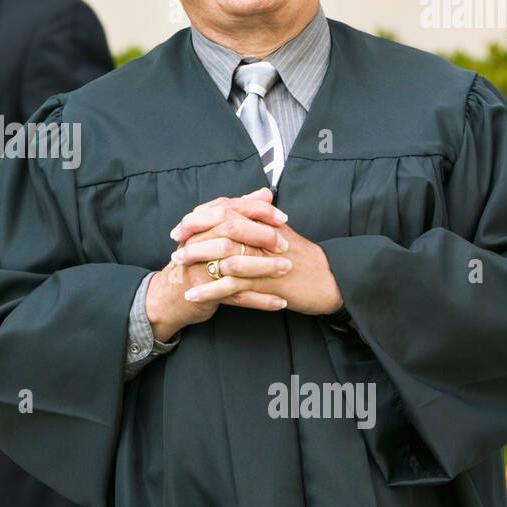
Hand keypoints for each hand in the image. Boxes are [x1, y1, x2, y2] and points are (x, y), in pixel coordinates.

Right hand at [146, 188, 291, 341]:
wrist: (173, 295)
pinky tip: (279, 301)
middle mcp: (198, 240)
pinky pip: (237, 296)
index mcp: (202, 222)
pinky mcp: (205, 291)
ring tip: (286, 269)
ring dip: (264, 267)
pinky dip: (260, 300)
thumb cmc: (200, 260)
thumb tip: (265, 193)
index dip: (259, 210)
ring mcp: (200, 266)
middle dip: (262, 236)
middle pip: (233, 231)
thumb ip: (241, 210)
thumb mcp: (216, 231)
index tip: (282, 218)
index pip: (232, 207)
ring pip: (235, 263)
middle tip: (284, 245)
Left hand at [173, 193, 343, 315]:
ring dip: (197, 262)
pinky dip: (210, 290)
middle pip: (221, 229)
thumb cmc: (305, 259)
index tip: (182, 227)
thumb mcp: (280, 235)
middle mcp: (263, 236)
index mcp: (264, 223)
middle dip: (193, 237)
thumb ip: (258, 221)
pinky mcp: (266, 281)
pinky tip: (193, 295)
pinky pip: (233, 285)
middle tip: (175, 245)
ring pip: (223, 256)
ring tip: (178, 268)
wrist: (331, 280)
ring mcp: (265, 259)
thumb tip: (235, 211)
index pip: (227, 212)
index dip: (201, 219)